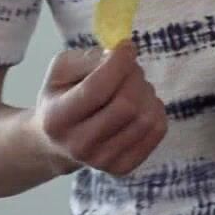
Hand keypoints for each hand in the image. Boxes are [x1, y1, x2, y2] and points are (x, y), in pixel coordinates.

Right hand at [32, 42, 167, 177]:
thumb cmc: (62, 96)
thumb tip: (121, 56)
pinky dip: (155, 109)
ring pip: (146, 116)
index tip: (127, 47)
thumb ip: (89, 59)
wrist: (57, 141)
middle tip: (129, 68)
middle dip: (134, 76)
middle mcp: (78, 146)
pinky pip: (157, 129)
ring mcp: (102, 161)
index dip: (119, 63)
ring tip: (131, 87)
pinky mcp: (123, 167)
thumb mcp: (62, 70)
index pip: (98, 89)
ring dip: (145, 92)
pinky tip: (140, 105)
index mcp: (57, 119)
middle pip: (127, 104)